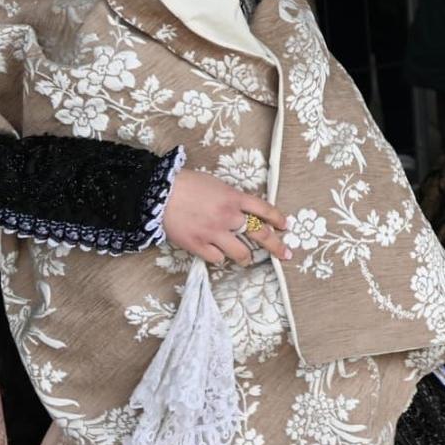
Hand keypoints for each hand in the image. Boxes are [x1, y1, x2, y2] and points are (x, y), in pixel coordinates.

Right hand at [163, 169, 291, 265]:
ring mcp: (214, 233)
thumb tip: (244, 210)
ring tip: (246, 260)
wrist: (160, 193)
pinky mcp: (198, 245)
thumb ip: (232, 198)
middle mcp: (228, 216)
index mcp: (234, 198)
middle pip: (260, 234)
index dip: (277, 219)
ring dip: (246, 258)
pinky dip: (219, 258)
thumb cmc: (187, 184)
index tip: (284, 226)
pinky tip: (217, 254)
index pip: (264, 209)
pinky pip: (217, 259)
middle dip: (276, 246)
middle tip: (284, 253)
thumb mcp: (216, 185)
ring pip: (241, 253)